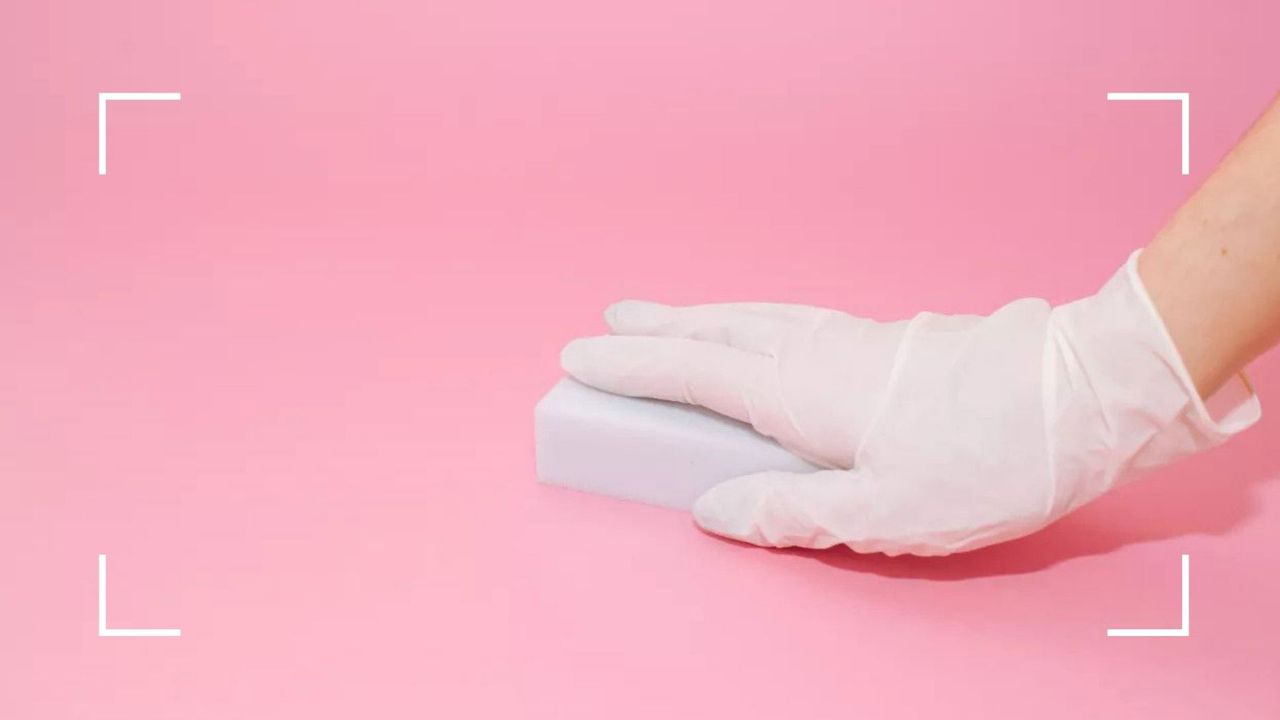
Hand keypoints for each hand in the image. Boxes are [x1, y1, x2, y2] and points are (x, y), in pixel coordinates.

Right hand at [560, 252, 1260, 555]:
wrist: (1084, 395)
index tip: (579, 357)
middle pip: (720, 331)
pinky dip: (751, 321)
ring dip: (702, 317)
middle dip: (658, 328)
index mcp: (806, 395)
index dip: (633, 366)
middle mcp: (821, 354)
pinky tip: (764, 334)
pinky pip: (791, 322)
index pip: (696, 374)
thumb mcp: (886, 512)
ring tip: (669, 320)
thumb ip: (790, 511)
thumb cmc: (991, 460)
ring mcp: (857, 340)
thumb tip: (710, 508)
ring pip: (756, 319)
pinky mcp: (889, 341)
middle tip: (609, 320)